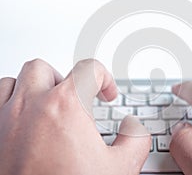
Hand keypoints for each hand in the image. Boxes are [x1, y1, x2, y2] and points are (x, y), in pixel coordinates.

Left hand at [0, 59, 150, 174]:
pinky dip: (12, 100)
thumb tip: (132, 126)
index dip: (105, 78)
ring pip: (18, 80)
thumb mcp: (120, 168)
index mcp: (66, 106)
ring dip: (36, 88)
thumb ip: (135, 139)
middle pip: (48, 69)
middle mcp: (31, 106)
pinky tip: (25, 118)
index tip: (107, 94)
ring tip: (49, 106)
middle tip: (77, 101)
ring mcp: (6, 118)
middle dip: (66, 81)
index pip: (89, 69)